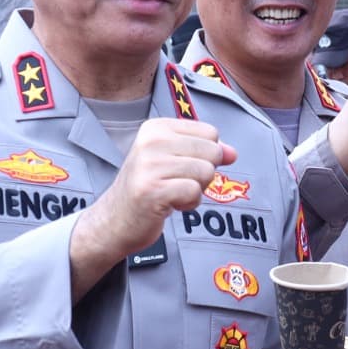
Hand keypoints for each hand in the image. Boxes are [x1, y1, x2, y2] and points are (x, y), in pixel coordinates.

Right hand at [68, 119, 235, 298]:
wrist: (115, 220)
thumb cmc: (147, 189)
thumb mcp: (174, 161)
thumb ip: (205, 152)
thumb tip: (233, 152)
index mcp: (156, 128)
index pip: (210, 133)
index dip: (205, 155)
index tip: (180, 167)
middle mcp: (151, 142)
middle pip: (212, 152)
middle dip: (203, 174)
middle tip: (176, 182)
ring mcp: (150, 165)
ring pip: (206, 173)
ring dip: (195, 190)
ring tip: (172, 193)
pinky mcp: (154, 190)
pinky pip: (195, 193)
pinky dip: (189, 204)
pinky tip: (170, 204)